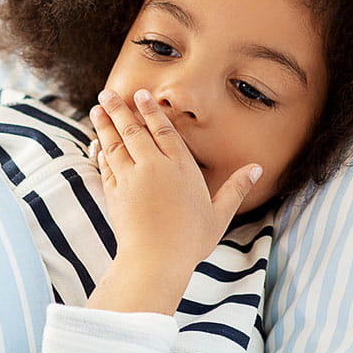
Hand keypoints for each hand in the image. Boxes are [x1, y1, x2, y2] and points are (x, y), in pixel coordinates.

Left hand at [87, 88, 261, 313]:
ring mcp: (130, 179)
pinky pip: (106, 166)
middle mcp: (153, 167)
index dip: (151, 111)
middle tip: (108, 92)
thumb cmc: (191, 241)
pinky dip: (101, 153)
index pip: (163, 130)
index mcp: (180, 167)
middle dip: (120, 109)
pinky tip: (98, 145)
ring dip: (104, 125)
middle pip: (134, 130)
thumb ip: (235, 189)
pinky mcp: (113, 193)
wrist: (156, 260)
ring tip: (96, 108)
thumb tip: (256, 168)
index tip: (140, 95)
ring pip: (115, 144)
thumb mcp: (219, 215)